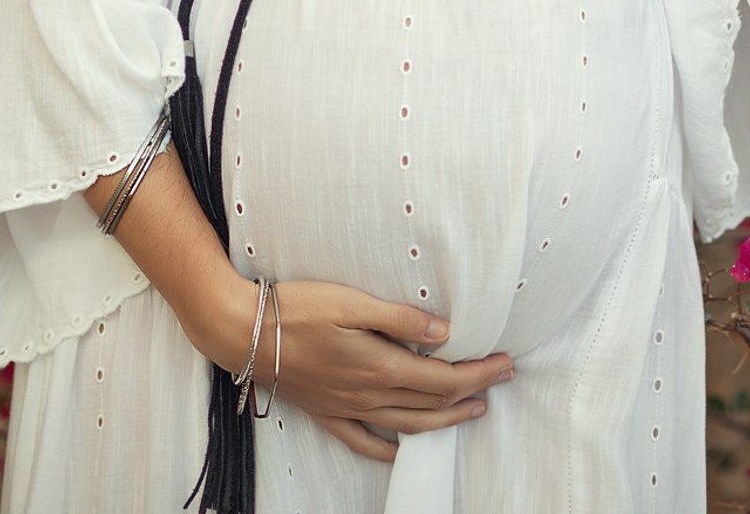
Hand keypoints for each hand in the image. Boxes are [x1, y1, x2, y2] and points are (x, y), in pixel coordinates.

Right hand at [190, 277, 511, 461]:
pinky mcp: (326, 412)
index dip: (477, 373)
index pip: (442, 378)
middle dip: (472, 392)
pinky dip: (389, 447)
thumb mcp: (352, 301)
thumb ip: (400, 318)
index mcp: (379, 367)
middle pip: (432, 403)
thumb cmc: (297, 307)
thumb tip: (443, 333)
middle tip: (500, 379)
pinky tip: (401, 447)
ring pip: (407, 425)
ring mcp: (347, 408)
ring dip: (444, 420)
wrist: (244, 331)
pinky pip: (365, 440)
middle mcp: (368, 395)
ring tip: (470, 411)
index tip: (504, 362)